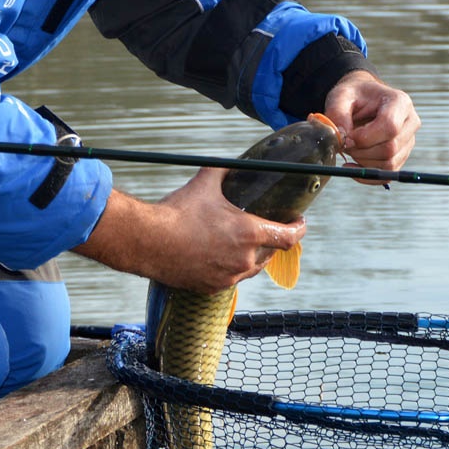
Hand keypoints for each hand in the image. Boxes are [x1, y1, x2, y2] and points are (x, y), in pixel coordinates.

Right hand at [73, 168, 304, 293]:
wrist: (148, 241)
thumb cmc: (177, 212)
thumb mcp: (205, 183)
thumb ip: (224, 170)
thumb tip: (233, 161)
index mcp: (249, 233)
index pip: (289, 237)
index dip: (299, 230)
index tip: (299, 223)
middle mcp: (244, 259)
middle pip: (272, 253)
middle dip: (273, 241)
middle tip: (269, 229)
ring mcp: (228, 276)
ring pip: (252, 269)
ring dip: (254, 256)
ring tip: (245, 244)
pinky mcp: (212, 287)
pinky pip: (231, 279)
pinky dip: (231, 268)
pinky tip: (221, 257)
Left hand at [324, 70, 419, 172]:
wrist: (362, 100)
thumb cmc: (354, 96)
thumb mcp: (341, 96)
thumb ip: (338, 113)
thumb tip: (341, 137)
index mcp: (400, 102)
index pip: (390, 126)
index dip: (365, 138)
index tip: (347, 138)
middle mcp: (410, 122)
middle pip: (390, 148)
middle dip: (362, 151)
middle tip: (345, 144)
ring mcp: (408, 141)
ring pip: (389, 164)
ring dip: (363, 162)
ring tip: (350, 149)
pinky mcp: (401, 156)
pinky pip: (387, 174)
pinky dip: (367, 175)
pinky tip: (352, 166)